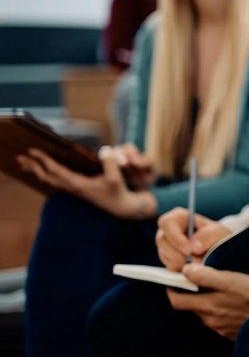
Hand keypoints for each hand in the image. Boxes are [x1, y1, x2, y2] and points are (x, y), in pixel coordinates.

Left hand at [16, 147, 155, 219]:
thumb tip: (105, 149)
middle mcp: (72, 186)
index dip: (43, 160)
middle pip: (46, 176)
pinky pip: (57, 180)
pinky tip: (46, 171)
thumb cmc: (118, 192)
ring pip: (50, 179)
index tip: (33, 150)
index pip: (55, 170)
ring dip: (38, 171)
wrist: (121, 206)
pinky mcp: (78, 188)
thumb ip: (110, 163)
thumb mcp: (115, 177)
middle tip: (20, 158)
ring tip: (28, 164)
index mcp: (77, 184)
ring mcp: (74, 188)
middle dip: (33, 167)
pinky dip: (48, 174)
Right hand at [156, 207, 232, 270]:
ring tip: (199, 262)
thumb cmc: (216, 236)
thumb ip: (206, 237)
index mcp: (177, 217)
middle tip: (196, 262)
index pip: (167, 223)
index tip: (189, 251)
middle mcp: (167, 230)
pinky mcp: (167, 259)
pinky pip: (170, 266)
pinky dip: (182, 269)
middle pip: (162, 241)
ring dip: (182, 263)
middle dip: (178, 254)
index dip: (176, 238)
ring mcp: (165, 245)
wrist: (219, 248)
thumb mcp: (216, 232)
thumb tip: (193, 249)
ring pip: (165, 256)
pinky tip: (194, 266)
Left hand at [167, 265, 248, 339]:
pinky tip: (235, 304)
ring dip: (209, 303)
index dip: (172, 291)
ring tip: (222, 291)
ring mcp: (221, 328)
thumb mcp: (230, 279)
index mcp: (206, 306)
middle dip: (193, 295)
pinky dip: (222, 311)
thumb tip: (185, 270)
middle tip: (201, 282)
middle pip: (193, 307)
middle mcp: (210, 320)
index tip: (174, 282)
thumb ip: (206, 275)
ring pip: (207, 314)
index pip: (177, 301)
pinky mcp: (232, 332)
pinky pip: (220, 321)